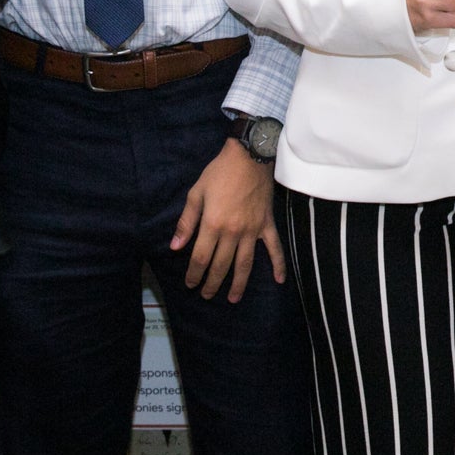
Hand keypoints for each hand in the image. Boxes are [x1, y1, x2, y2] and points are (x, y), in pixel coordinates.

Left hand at [171, 137, 284, 300]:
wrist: (249, 156)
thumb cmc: (219, 173)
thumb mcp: (196, 193)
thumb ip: (186, 222)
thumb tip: (176, 246)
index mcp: (213, 224)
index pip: (201, 257)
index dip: (194, 273)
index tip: (190, 284)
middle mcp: (233, 232)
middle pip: (221, 265)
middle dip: (212, 283)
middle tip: (207, 295)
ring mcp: (252, 230)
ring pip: (245, 263)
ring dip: (239, 284)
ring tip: (232, 298)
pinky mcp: (266, 225)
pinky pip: (274, 248)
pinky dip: (278, 264)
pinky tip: (279, 280)